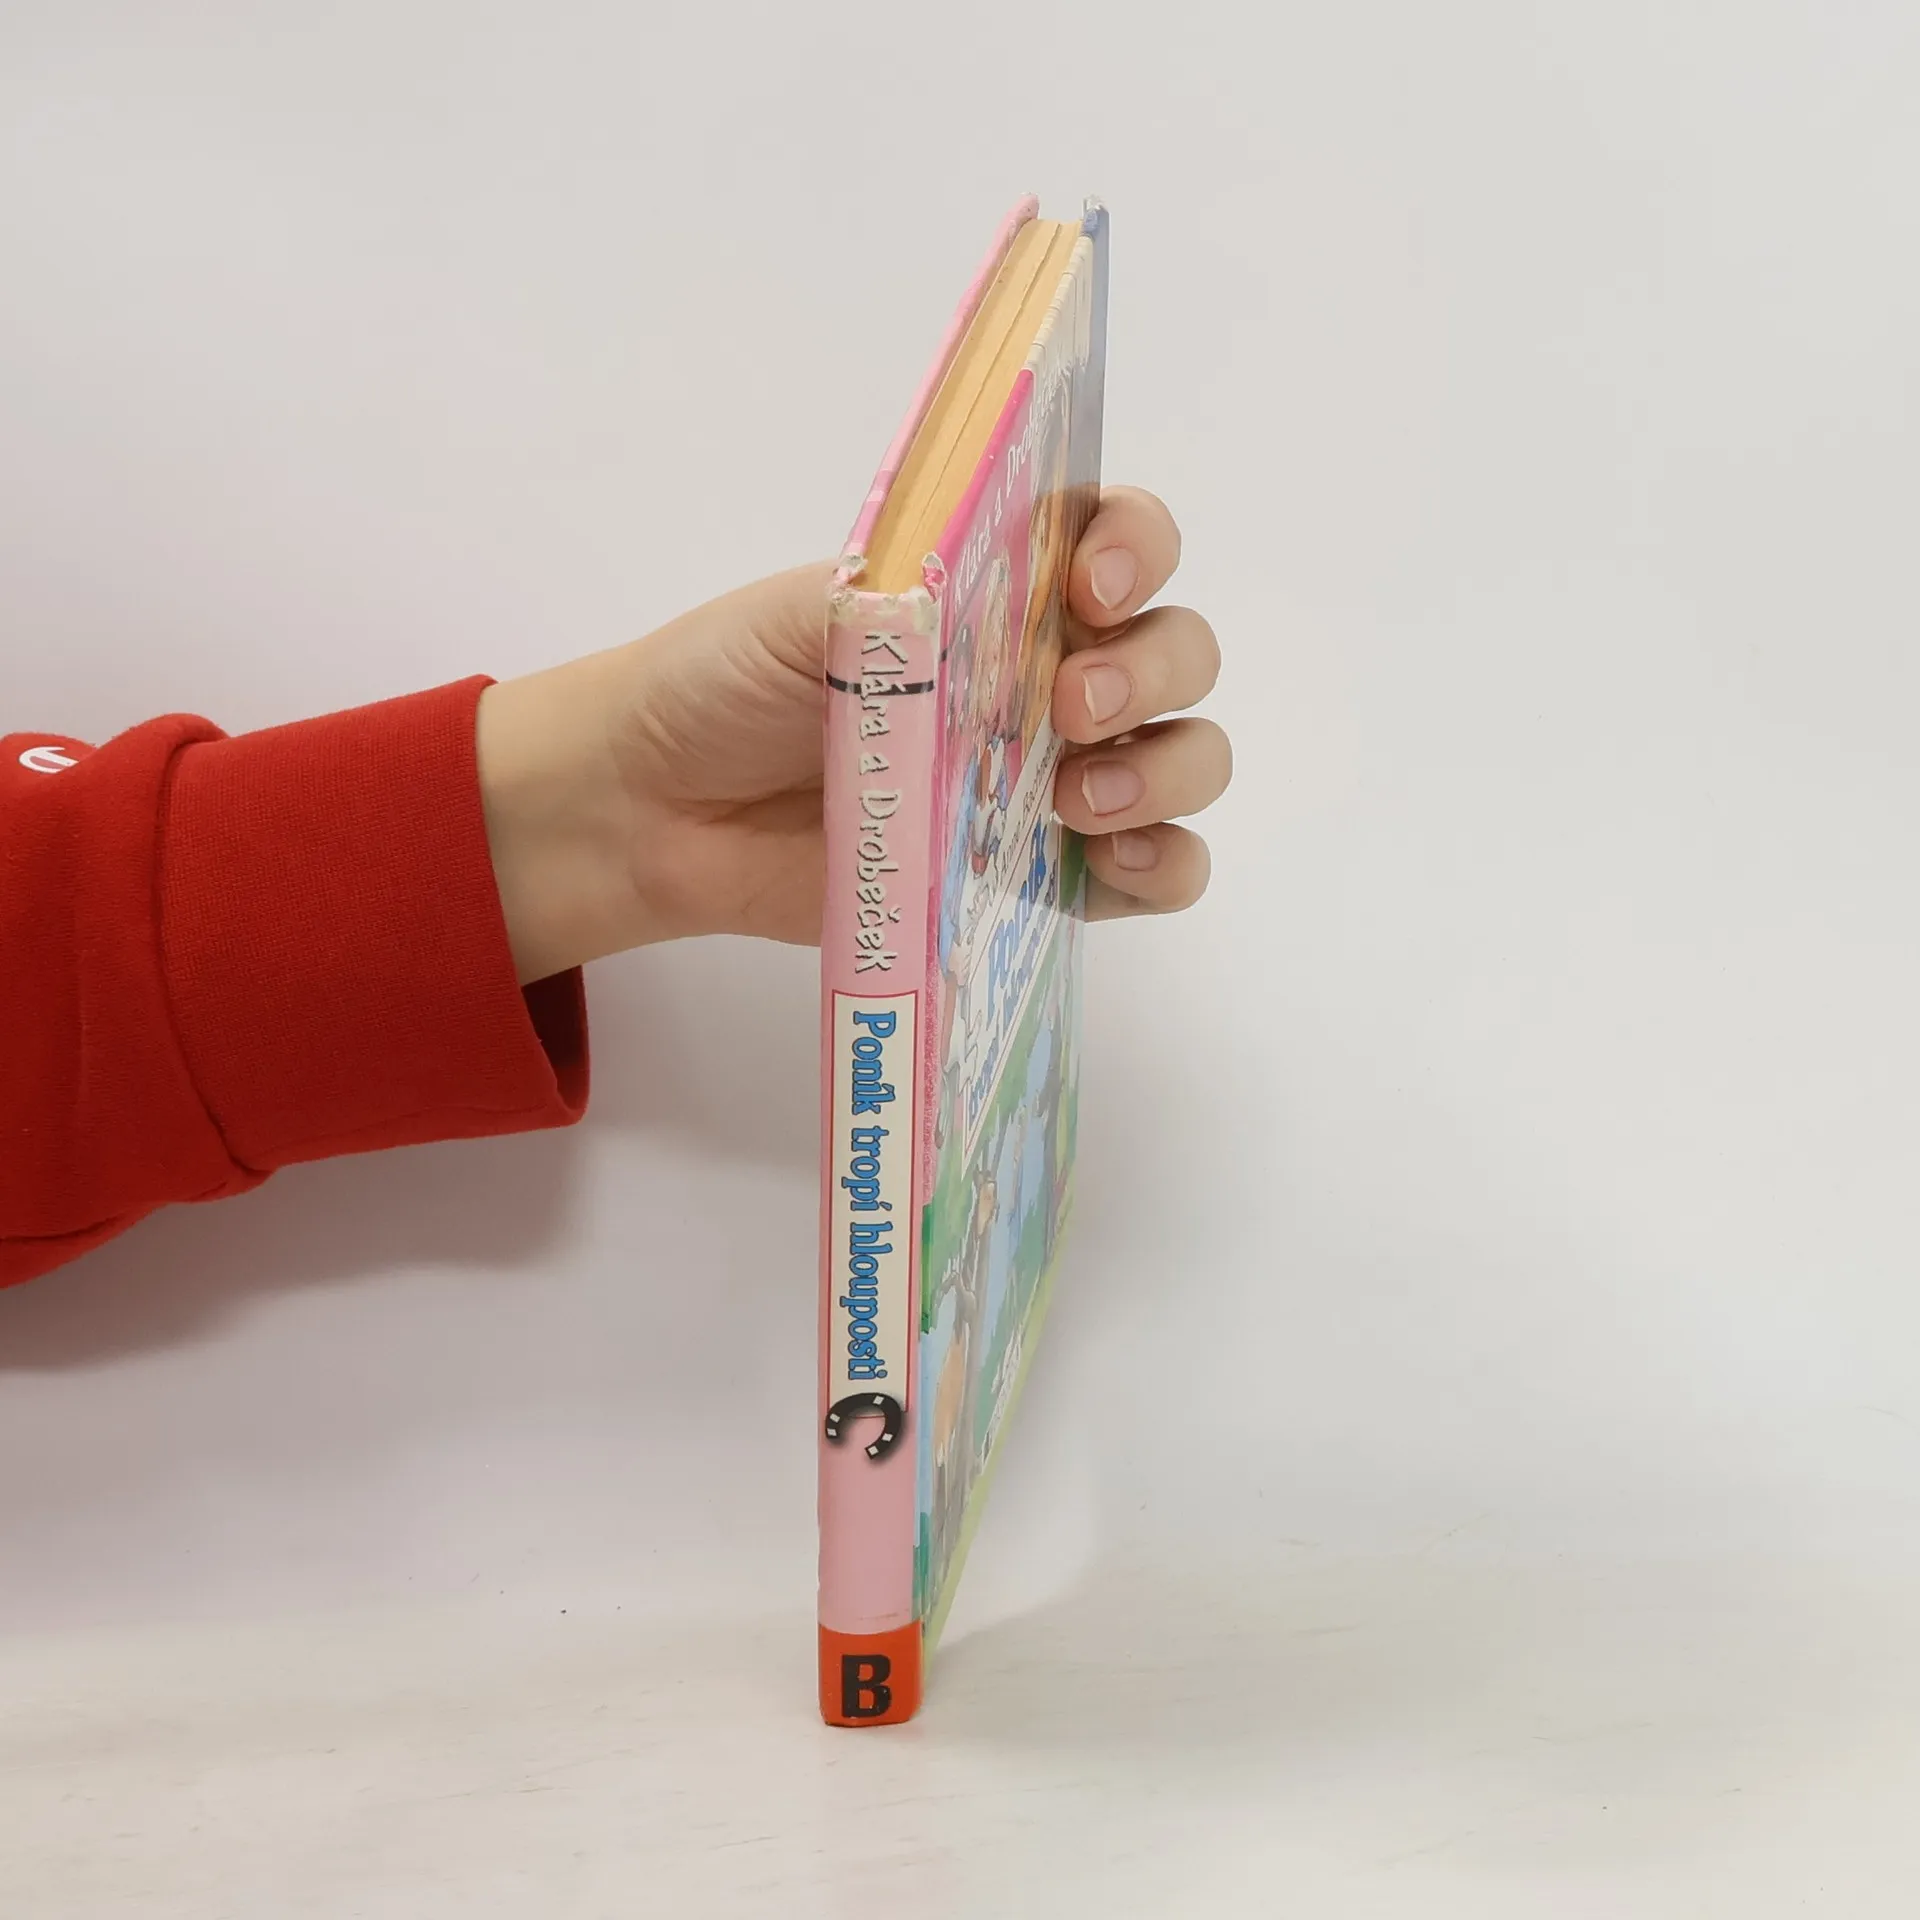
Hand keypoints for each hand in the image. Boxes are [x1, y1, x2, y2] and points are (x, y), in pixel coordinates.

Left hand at [476, 487, 1229, 982]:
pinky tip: (1109, 862)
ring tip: (1077, 802)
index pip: (1126, 538)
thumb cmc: (727, 685)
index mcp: (1004, 586)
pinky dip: (1162, 867)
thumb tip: (989, 624)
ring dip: (1167, 771)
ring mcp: (1050, 778)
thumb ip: (903, 603)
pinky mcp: (1039, 877)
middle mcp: (1048, 673)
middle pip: (1178, 653)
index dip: (1140, 547)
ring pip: (1186, 758)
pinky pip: (1154, 872)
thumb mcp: (806, 612)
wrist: (659, 807)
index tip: (1090, 585)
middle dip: (1149, 673)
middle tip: (1066, 708)